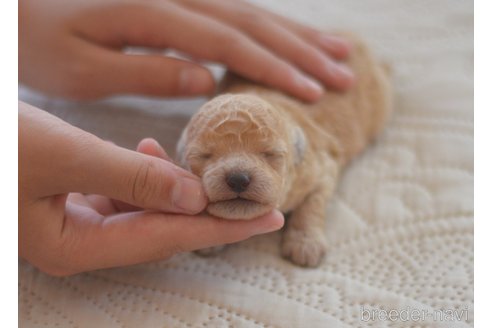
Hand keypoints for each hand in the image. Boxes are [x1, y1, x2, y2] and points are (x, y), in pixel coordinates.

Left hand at [19, 0, 353, 101]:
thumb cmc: (39, 37)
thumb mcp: (80, 67)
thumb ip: (146, 71)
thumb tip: (207, 80)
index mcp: (152, 11)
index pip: (227, 42)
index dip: (274, 68)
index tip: (313, 92)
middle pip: (252, 21)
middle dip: (303, 51)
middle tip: (346, 76)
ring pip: (253, 11)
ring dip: (298, 34)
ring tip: (340, 52)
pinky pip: (236, 9)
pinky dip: (271, 27)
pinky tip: (293, 37)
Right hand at [19, 101, 283, 275]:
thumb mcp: (63, 155)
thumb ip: (130, 177)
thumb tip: (193, 196)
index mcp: (75, 247)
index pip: (168, 239)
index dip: (221, 228)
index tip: (268, 218)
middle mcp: (79, 245)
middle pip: (162, 231)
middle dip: (205, 210)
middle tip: (251, 192)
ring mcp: (75, 227)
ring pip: (145, 214)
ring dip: (175, 190)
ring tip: (192, 164)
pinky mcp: (73, 204)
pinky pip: (123, 198)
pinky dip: (145, 178)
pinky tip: (152, 153)